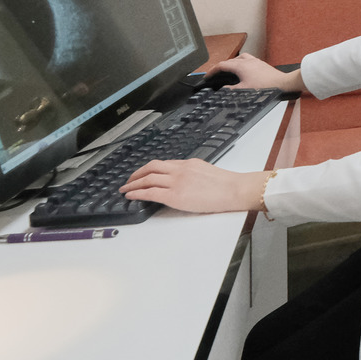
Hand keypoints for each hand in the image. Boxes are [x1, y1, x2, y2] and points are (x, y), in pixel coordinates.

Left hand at [123, 159, 268, 214]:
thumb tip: (185, 182)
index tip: (143, 174)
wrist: (235, 189)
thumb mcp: (208, 172)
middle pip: (152, 167)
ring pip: (148, 178)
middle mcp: (180, 169)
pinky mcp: (175, 195)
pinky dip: (137, 193)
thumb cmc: (227, 185)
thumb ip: (193, 175)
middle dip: (137, 174)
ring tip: (125, 189)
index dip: (149, 169)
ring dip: (133, 183)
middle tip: (129, 180)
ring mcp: (177, 181)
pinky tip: (130, 196)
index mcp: (189, 164)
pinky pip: (151, 192)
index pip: (164, 164)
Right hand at [212, 53, 305, 94]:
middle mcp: (247, 61)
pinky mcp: (260, 63)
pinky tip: (242, 70)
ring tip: (227, 71)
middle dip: (220, 67)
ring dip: (231, 63)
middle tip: (215, 74)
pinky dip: (240, 63)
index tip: (207, 76)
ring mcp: (254, 61)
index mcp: (241, 66)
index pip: (222, 65)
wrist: (282, 83)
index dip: (212, 70)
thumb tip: (222, 89)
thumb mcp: (244, 89)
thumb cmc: (266, 86)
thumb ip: (231, 89)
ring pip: (238, 58)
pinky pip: (246, 59)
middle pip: (229, 61)